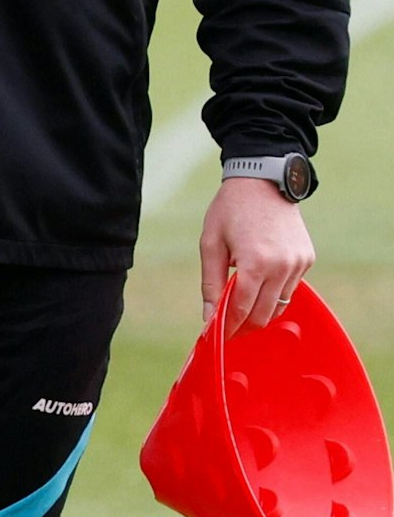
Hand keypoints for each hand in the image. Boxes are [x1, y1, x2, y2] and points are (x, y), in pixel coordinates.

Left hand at [199, 177, 314, 335]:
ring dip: (262, 310)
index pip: (243, 309)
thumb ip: (211, 282)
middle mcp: (282, 267)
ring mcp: (298, 264)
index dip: (230, 326)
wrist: (262, 180)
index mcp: (255, 263)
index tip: (221, 336)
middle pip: (265, 314)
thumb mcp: (211, 242)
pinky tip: (260, 284)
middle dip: (246, 325)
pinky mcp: (307, 259)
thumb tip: (209, 316)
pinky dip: (275, 291)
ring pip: (280, 304)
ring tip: (242, 306)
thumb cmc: (230, 209)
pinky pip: (291, 287)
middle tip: (230, 327)